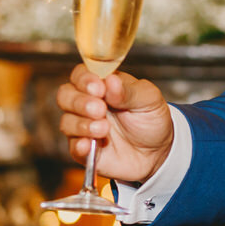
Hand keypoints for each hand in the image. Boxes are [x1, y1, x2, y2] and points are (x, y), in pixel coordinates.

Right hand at [56, 64, 173, 183]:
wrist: (158, 151)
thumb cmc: (151, 119)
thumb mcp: (149, 99)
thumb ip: (129, 91)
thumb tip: (111, 80)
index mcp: (103, 85)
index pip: (81, 74)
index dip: (84, 79)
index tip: (98, 88)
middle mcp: (88, 104)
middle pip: (66, 95)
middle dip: (80, 102)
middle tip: (100, 109)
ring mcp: (84, 126)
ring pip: (67, 121)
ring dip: (82, 124)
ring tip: (104, 129)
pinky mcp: (84, 149)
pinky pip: (73, 147)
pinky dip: (79, 145)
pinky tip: (89, 145)